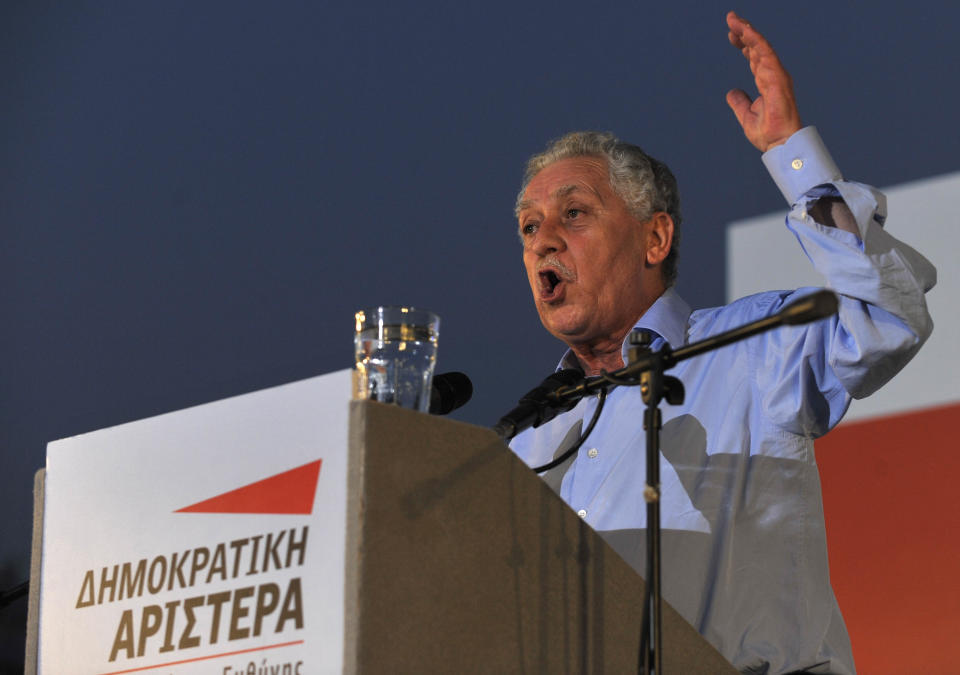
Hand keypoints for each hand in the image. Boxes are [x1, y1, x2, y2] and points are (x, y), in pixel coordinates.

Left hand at [725, 11, 801, 151]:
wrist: (778, 144)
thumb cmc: (768, 133)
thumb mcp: (746, 115)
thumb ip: (739, 102)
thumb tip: (732, 93)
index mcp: (766, 81)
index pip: (754, 57)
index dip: (743, 44)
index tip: (731, 35)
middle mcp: (772, 75)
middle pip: (757, 47)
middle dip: (744, 32)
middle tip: (731, 19)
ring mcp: (776, 75)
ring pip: (761, 46)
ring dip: (748, 32)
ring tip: (734, 20)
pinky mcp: (777, 78)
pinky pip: (766, 54)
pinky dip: (756, 41)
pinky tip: (745, 31)